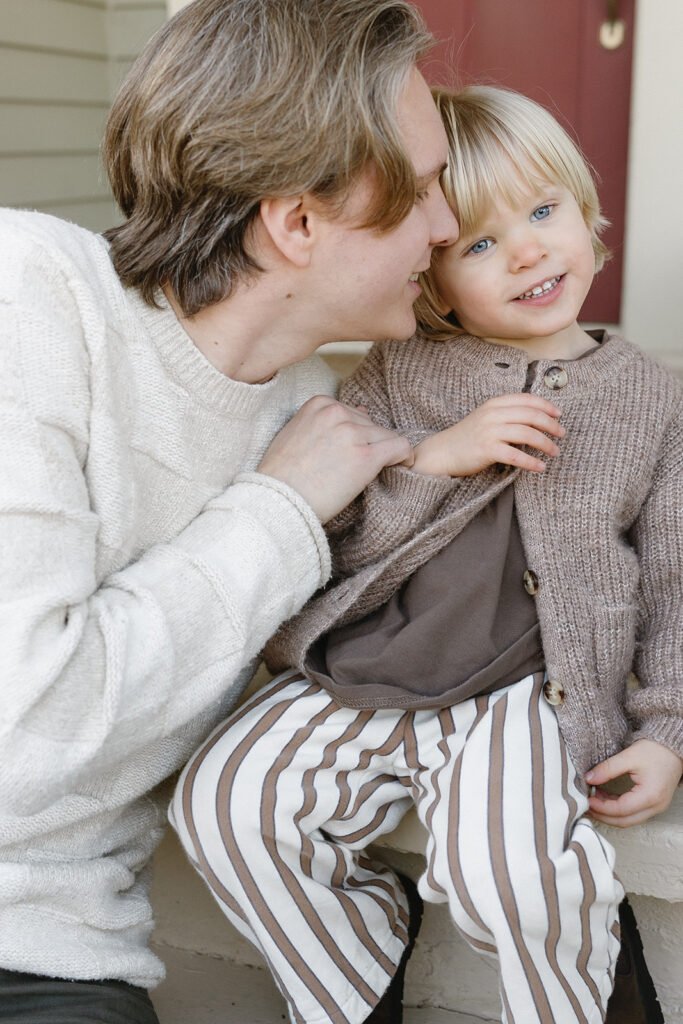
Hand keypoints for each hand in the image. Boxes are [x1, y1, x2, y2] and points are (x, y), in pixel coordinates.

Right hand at [256, 395, 411, 522]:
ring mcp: (352, 433)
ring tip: (371, 474)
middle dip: (367, 444)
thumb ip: (325, 421)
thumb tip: (364, 409)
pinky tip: (403, 466)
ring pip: (386, 436)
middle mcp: (337, 412)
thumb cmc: (281, 476)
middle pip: (370, 424)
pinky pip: (400, 447)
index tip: (348, 454)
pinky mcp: (365, 457)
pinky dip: (405, 457)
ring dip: (383, 454)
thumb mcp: (296, 434)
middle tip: (354, 470)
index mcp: (319, 403)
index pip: (353, 413)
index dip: (355, 435)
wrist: (277, 501)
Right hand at [410, 394, 564, 476]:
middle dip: (551, 425)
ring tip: (554, 452)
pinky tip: (540, 467)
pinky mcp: (487, 450)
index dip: (546, 406)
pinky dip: (531, 462)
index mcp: (494, 404)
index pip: (527, 399)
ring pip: (527, 434)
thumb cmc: (468, 437)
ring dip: (545, 444)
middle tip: (561, 434)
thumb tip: (535, 418)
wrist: (443, 452)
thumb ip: (506, 414)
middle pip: (531, 415)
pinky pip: (516, 455)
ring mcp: (489, 431)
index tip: (559, 415)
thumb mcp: (486, 417)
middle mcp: (493, 414)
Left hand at [585, 739, 682, 827]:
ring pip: (629, 819)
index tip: (587, 799)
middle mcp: (656, 806)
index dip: (601, 807)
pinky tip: (605, 798)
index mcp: (650, 796)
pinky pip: (633, 813)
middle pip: (624, 821)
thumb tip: (589, 779)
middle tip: (586, 805)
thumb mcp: (628, 757)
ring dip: (610, 814)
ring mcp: (656, 807)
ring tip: (593, 800)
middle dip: (603, 815)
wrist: (673, 748)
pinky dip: (618, 809)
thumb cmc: (656, 750)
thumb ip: (607, 769)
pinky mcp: (654, 804)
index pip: (621, 809)